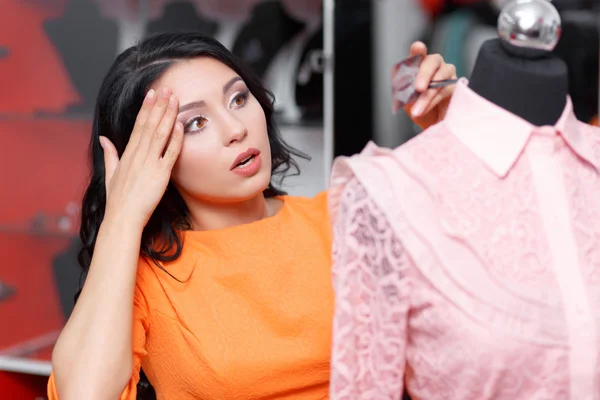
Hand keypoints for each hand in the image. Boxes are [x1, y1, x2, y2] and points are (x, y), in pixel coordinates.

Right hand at [100, 87, 183, 227]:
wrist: (122, 218)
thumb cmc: (118, 200)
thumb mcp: (110, 174)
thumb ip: (109, 154)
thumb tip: (103, 139)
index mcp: (127, 154)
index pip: (138, 125)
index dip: (146, 108)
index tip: (152, 93)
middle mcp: (138, 155)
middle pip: (150, 125)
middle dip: (159, 105)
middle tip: (167, 88)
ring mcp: (149, 163)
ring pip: (160, 134)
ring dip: (168, 115)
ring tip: (175, 99)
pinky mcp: (160, 175)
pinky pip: (170, 153)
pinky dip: (175, 138)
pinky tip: (181, 125)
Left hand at [403, 41, 456, 129]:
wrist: (431, 124)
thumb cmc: (418, 108)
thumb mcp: (405, 100)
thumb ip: (403, 90)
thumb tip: (404, 86)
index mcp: (419, 65)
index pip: (419, 53)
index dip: (418, 50)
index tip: (418, 48)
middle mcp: (435, 65)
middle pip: (433, 61)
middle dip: (424, 75)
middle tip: (419, 88)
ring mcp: (448, 74)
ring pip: (441, 78)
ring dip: (428, 95)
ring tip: (417, 110)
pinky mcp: (457, 86)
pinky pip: (447, 90)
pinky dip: (434, 101)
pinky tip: (425, 109)